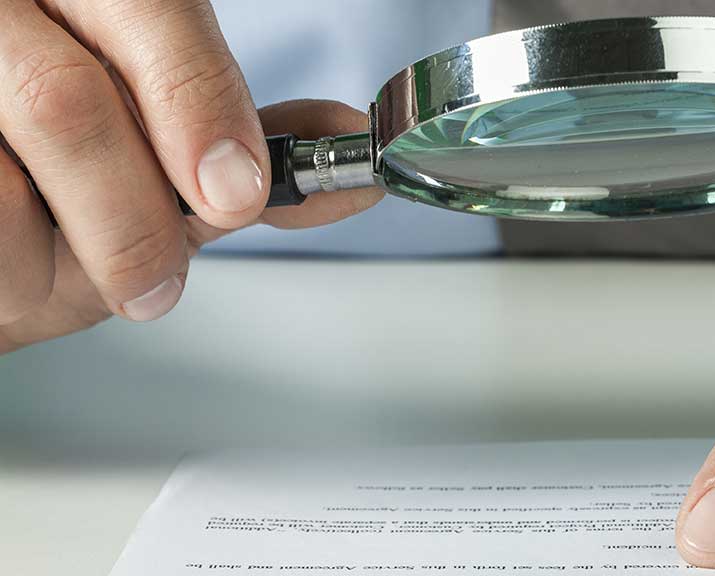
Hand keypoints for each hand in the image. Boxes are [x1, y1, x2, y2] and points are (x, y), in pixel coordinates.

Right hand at [0, 0, 381, 353]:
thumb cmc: (65, 188)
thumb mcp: (155, 159)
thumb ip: (242, 155)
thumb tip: (350, 178)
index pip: (153, 13)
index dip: (198, 105)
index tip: (235, 192)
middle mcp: (8, 15)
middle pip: (68, 104)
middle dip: (133, 218)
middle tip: (157, 283)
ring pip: (6, 182)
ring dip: (55, 255)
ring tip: (57, 257)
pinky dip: (9, 264)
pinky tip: (14, 252)